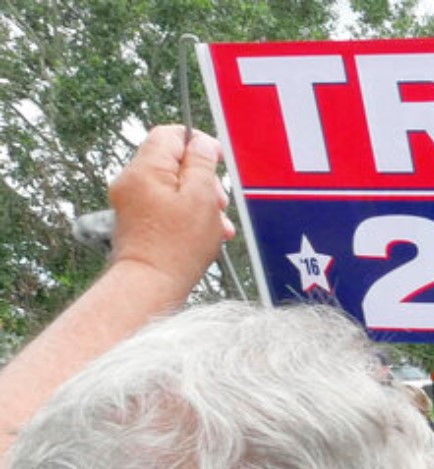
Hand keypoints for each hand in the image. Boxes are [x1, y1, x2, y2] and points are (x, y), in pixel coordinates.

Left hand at [108, 125, 232, 292]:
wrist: (150, 284)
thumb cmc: (176, 247)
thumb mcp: (200, 199)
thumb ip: (202, 165)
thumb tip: (202, 144)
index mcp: (146, 168)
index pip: (171, 134)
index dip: (198, 143)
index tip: (217, 160)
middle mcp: (132, 179)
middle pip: (172, 160)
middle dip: (202, 177)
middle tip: (218, 202)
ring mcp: (131, 199)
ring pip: (172, 183)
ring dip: (198, 198)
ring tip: (215, 222)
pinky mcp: (135, 217)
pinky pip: (164, 202)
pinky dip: (185, 211)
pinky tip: (204, 230)